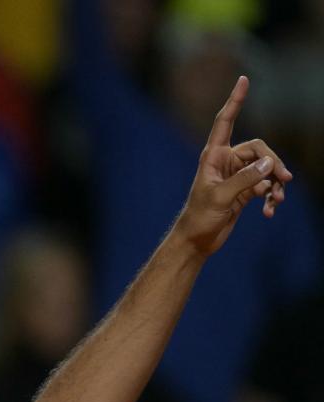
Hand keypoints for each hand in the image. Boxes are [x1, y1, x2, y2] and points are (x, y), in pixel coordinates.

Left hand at [174, 76, 292, 256]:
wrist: (197, 240)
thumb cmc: (199, 217)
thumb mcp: (221, 197)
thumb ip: (245, 179)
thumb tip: (269, 163)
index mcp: (213, 156)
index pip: (225, 121)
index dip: (234, 100)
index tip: (244, 79)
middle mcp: (226, 161)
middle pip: (259, 149)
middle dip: (274, 163)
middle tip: (284, 181)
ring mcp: (237, 175)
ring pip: (266, 168)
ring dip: (275, 184)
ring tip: (276, 201)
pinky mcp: (245, 189)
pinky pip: (266, 185)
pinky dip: (271, 196)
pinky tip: (269, 211)